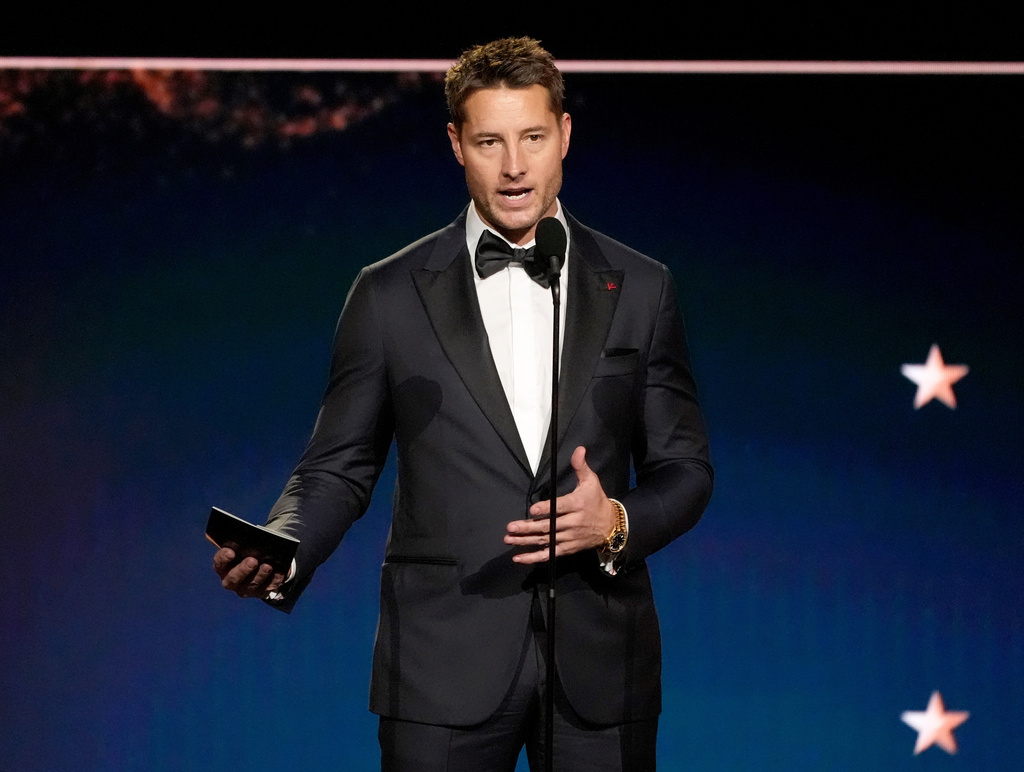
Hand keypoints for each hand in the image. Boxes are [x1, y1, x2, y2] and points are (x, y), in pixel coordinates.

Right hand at [213, 546, 285, 598]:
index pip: (219, 563)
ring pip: (252, 584)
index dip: (223, 558)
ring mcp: (245, 589)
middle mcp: (231, 581)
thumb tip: (250, 540)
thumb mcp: (242, 547)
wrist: (259, 564)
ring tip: (268, 566)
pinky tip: (279, 573)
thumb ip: (242, 545)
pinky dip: (274, 580)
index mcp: (223, 567)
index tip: (230, 552)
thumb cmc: (247, 552)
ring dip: (260, 575)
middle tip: (252, 560)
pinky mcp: (260, 592)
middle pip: (234, 578)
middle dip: (243, 569)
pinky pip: (268, 587)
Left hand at [505, 446, 615, 563]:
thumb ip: (581, 466)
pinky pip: (549, 554)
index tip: (532, 510)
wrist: (611, 526)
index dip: (546, 509)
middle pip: (549, 527)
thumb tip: (579, 449)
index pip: (560, 508)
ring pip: (546, 540)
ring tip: (509, 539)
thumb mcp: (592, 481)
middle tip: (511, 527)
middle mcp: (573, 523)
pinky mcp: (568, 549)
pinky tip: (519, 557)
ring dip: (526, 541)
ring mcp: (569, 538)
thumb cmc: (597, 501)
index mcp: (577, 505)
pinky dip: (534, 557)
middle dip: (528, 527)